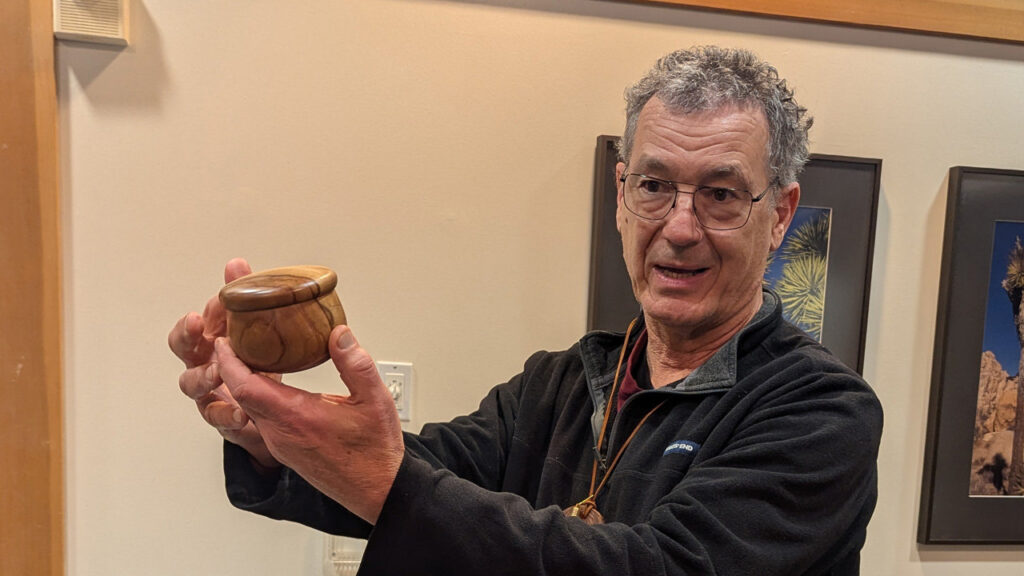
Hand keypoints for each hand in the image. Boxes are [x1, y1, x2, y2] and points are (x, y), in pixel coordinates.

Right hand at [168, 258, 278, 469]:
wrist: (267, 407)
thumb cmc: (253, 361)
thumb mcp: (250, 328)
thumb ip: (242, 298)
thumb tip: (235, 263)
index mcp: (207, 343)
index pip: (187, 330)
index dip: (189, 324)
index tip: (197, 318)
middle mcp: (201, 365)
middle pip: (181, 353)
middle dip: (186, 341)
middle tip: (198, 333)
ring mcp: (208, 393)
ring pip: (192, 385)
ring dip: (205, 377)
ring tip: (220, 372)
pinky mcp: (223, 417)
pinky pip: (218, 418)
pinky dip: (229, 415)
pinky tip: (243, 414)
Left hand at [214, 325, 404, 524]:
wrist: (376, 490)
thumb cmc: (374, 450)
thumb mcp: (375, 400)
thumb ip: (355, 364)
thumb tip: (339, 334)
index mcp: (296, 417)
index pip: (245, 386)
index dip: (229, 361)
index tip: (224, 340)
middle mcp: (280, 433)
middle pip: (240, 396)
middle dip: (230, 367)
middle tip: (232, 341)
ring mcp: (279, 444)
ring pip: (248, 409)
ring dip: (241, 384)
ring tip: (246, 357)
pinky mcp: (284, 450)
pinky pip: (259, 420)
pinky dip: (254, 398)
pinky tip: (267, 385)